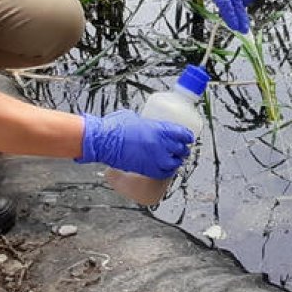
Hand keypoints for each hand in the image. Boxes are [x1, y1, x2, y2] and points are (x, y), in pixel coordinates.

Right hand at [77, 110, 193, 178]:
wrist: (103, 141)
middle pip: (180, 149)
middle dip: (183, 149)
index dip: (188, 136)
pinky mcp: (147, 170)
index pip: (182, 133)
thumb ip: (146, 123)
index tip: (188, 137)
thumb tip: (147, 124)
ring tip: (175, 160)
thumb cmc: (115, 127)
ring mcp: (155, 158)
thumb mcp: (134, 118)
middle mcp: (160, 144)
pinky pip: (164, 173)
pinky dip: (167, 171)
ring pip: (175, 163)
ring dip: (176, 161)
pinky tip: (167, 169)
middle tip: (181, 149)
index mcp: (159, 129)